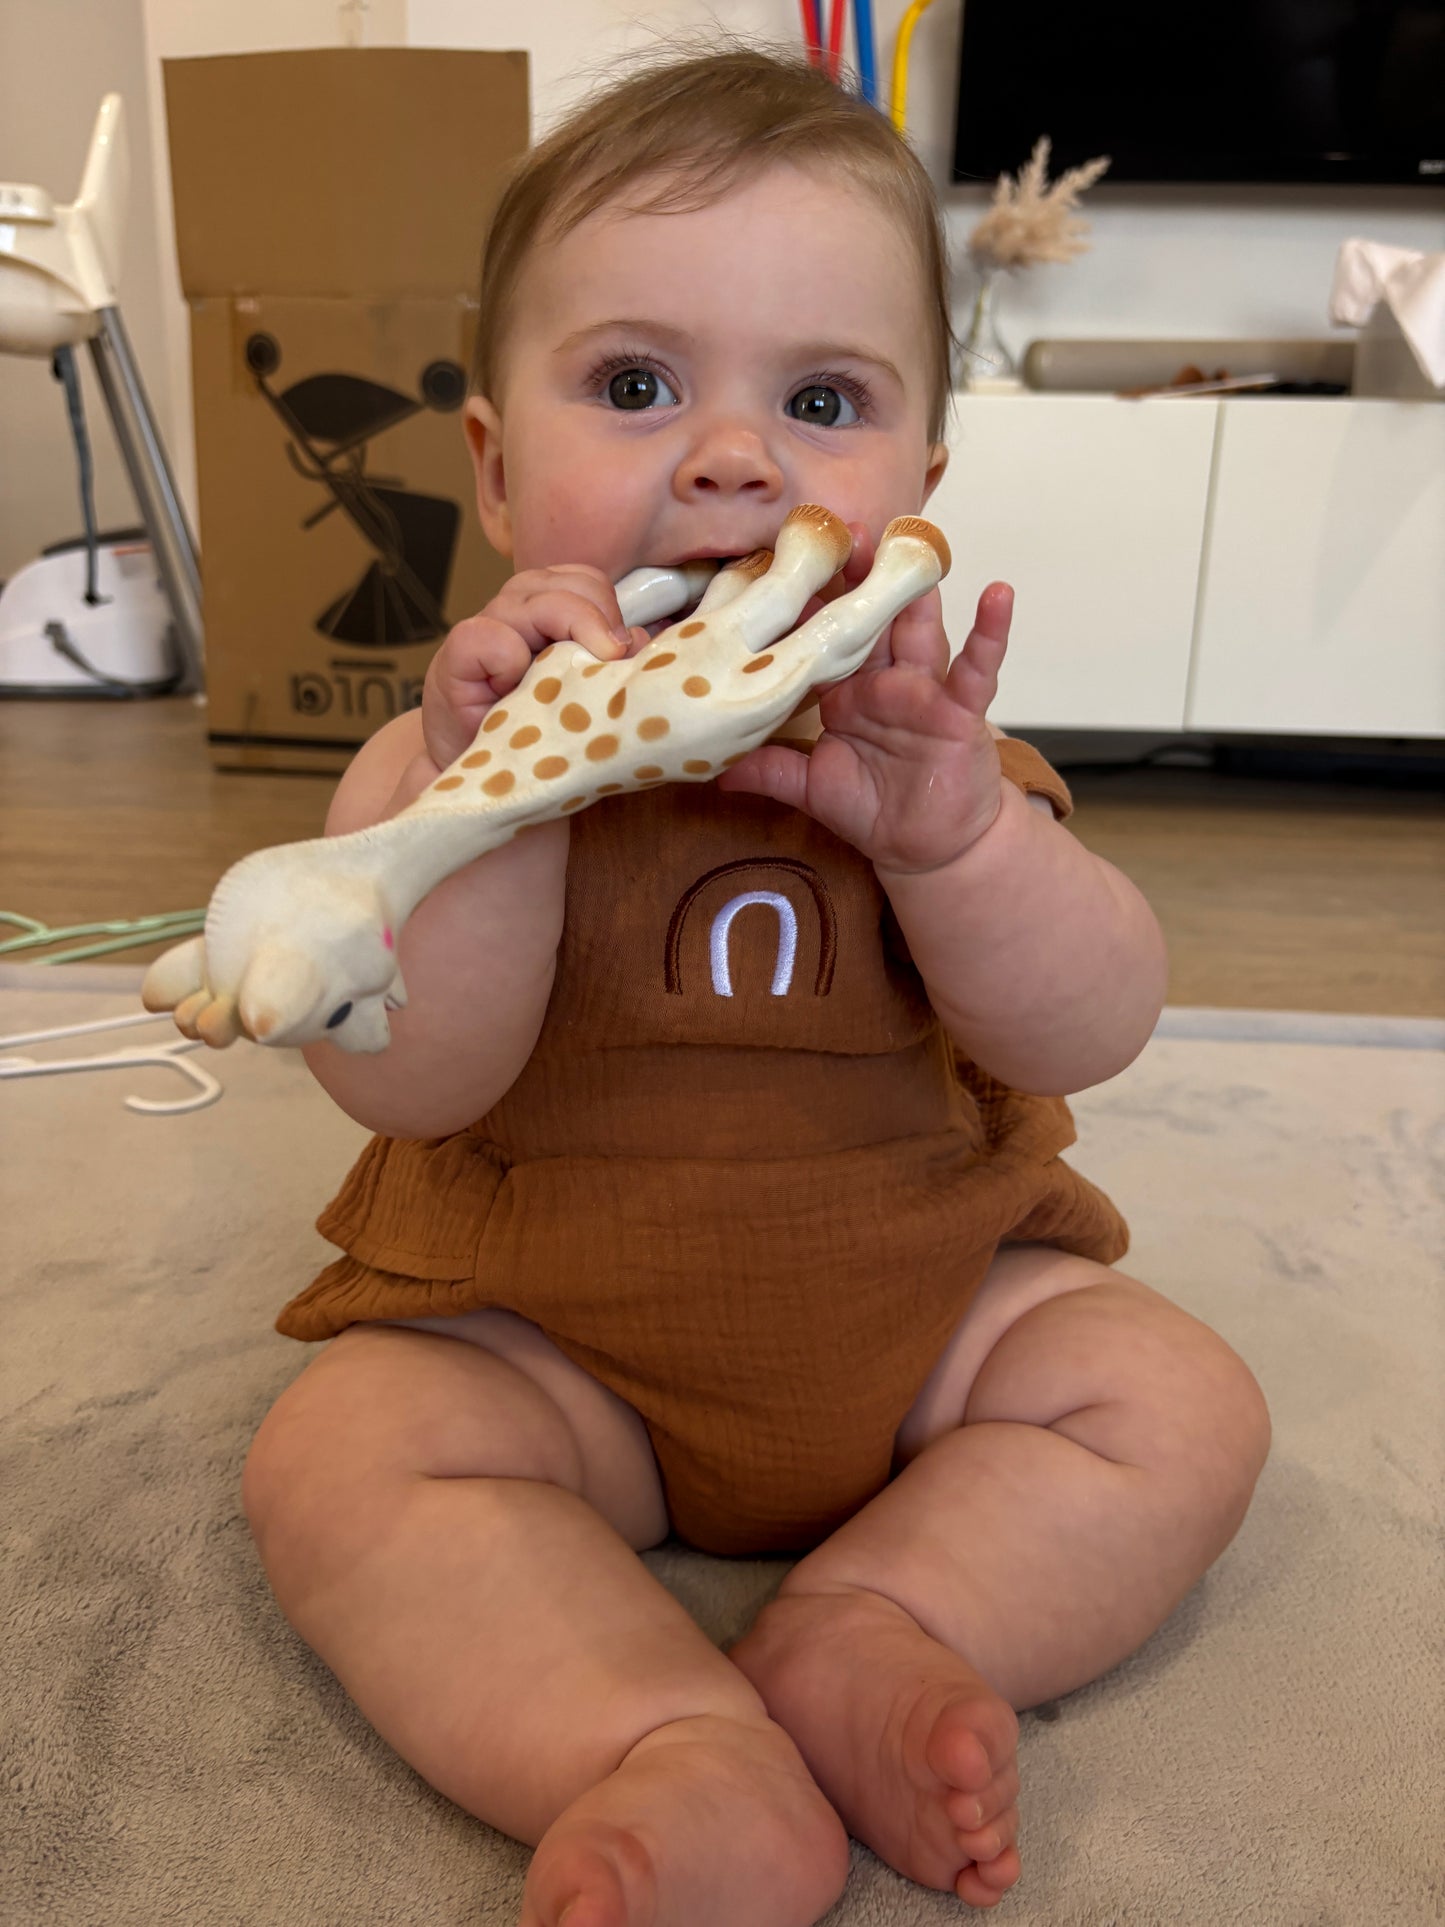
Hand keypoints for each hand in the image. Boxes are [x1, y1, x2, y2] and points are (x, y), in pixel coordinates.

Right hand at [420, 566, 648, 770]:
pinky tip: (515, 687)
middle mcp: (519, 611)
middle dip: (597, 617)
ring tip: (569, 678)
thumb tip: (644, 641)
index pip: (587, 581)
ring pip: (532, 600)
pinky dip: (509, 657)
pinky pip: (489, 636)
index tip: (621, 651)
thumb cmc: (537, 735)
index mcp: (551, 612)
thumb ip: (613, 663)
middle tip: (608, 659)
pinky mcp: (455, 658)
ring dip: (563, 633)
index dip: (609, 608)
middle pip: (567, 583)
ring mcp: (486, 629)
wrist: (486, 777)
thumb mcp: (585, 695)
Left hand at [717, 531, 1013, 875]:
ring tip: (908, 543)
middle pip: (868, 615)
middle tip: (843, 527)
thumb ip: (769, 772)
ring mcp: (925, 688)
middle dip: (859, 572)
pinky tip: (998, 595)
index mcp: (843, 690)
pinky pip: (979, 667)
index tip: (782, 558)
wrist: (926, 848)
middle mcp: (882, 679)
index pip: (819, 633)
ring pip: (920, 627)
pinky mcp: (961, 709)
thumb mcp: (810, 789)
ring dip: (914, 586)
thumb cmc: (873, 809)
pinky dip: (991, 632)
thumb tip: (713, 768)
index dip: (805, 599)